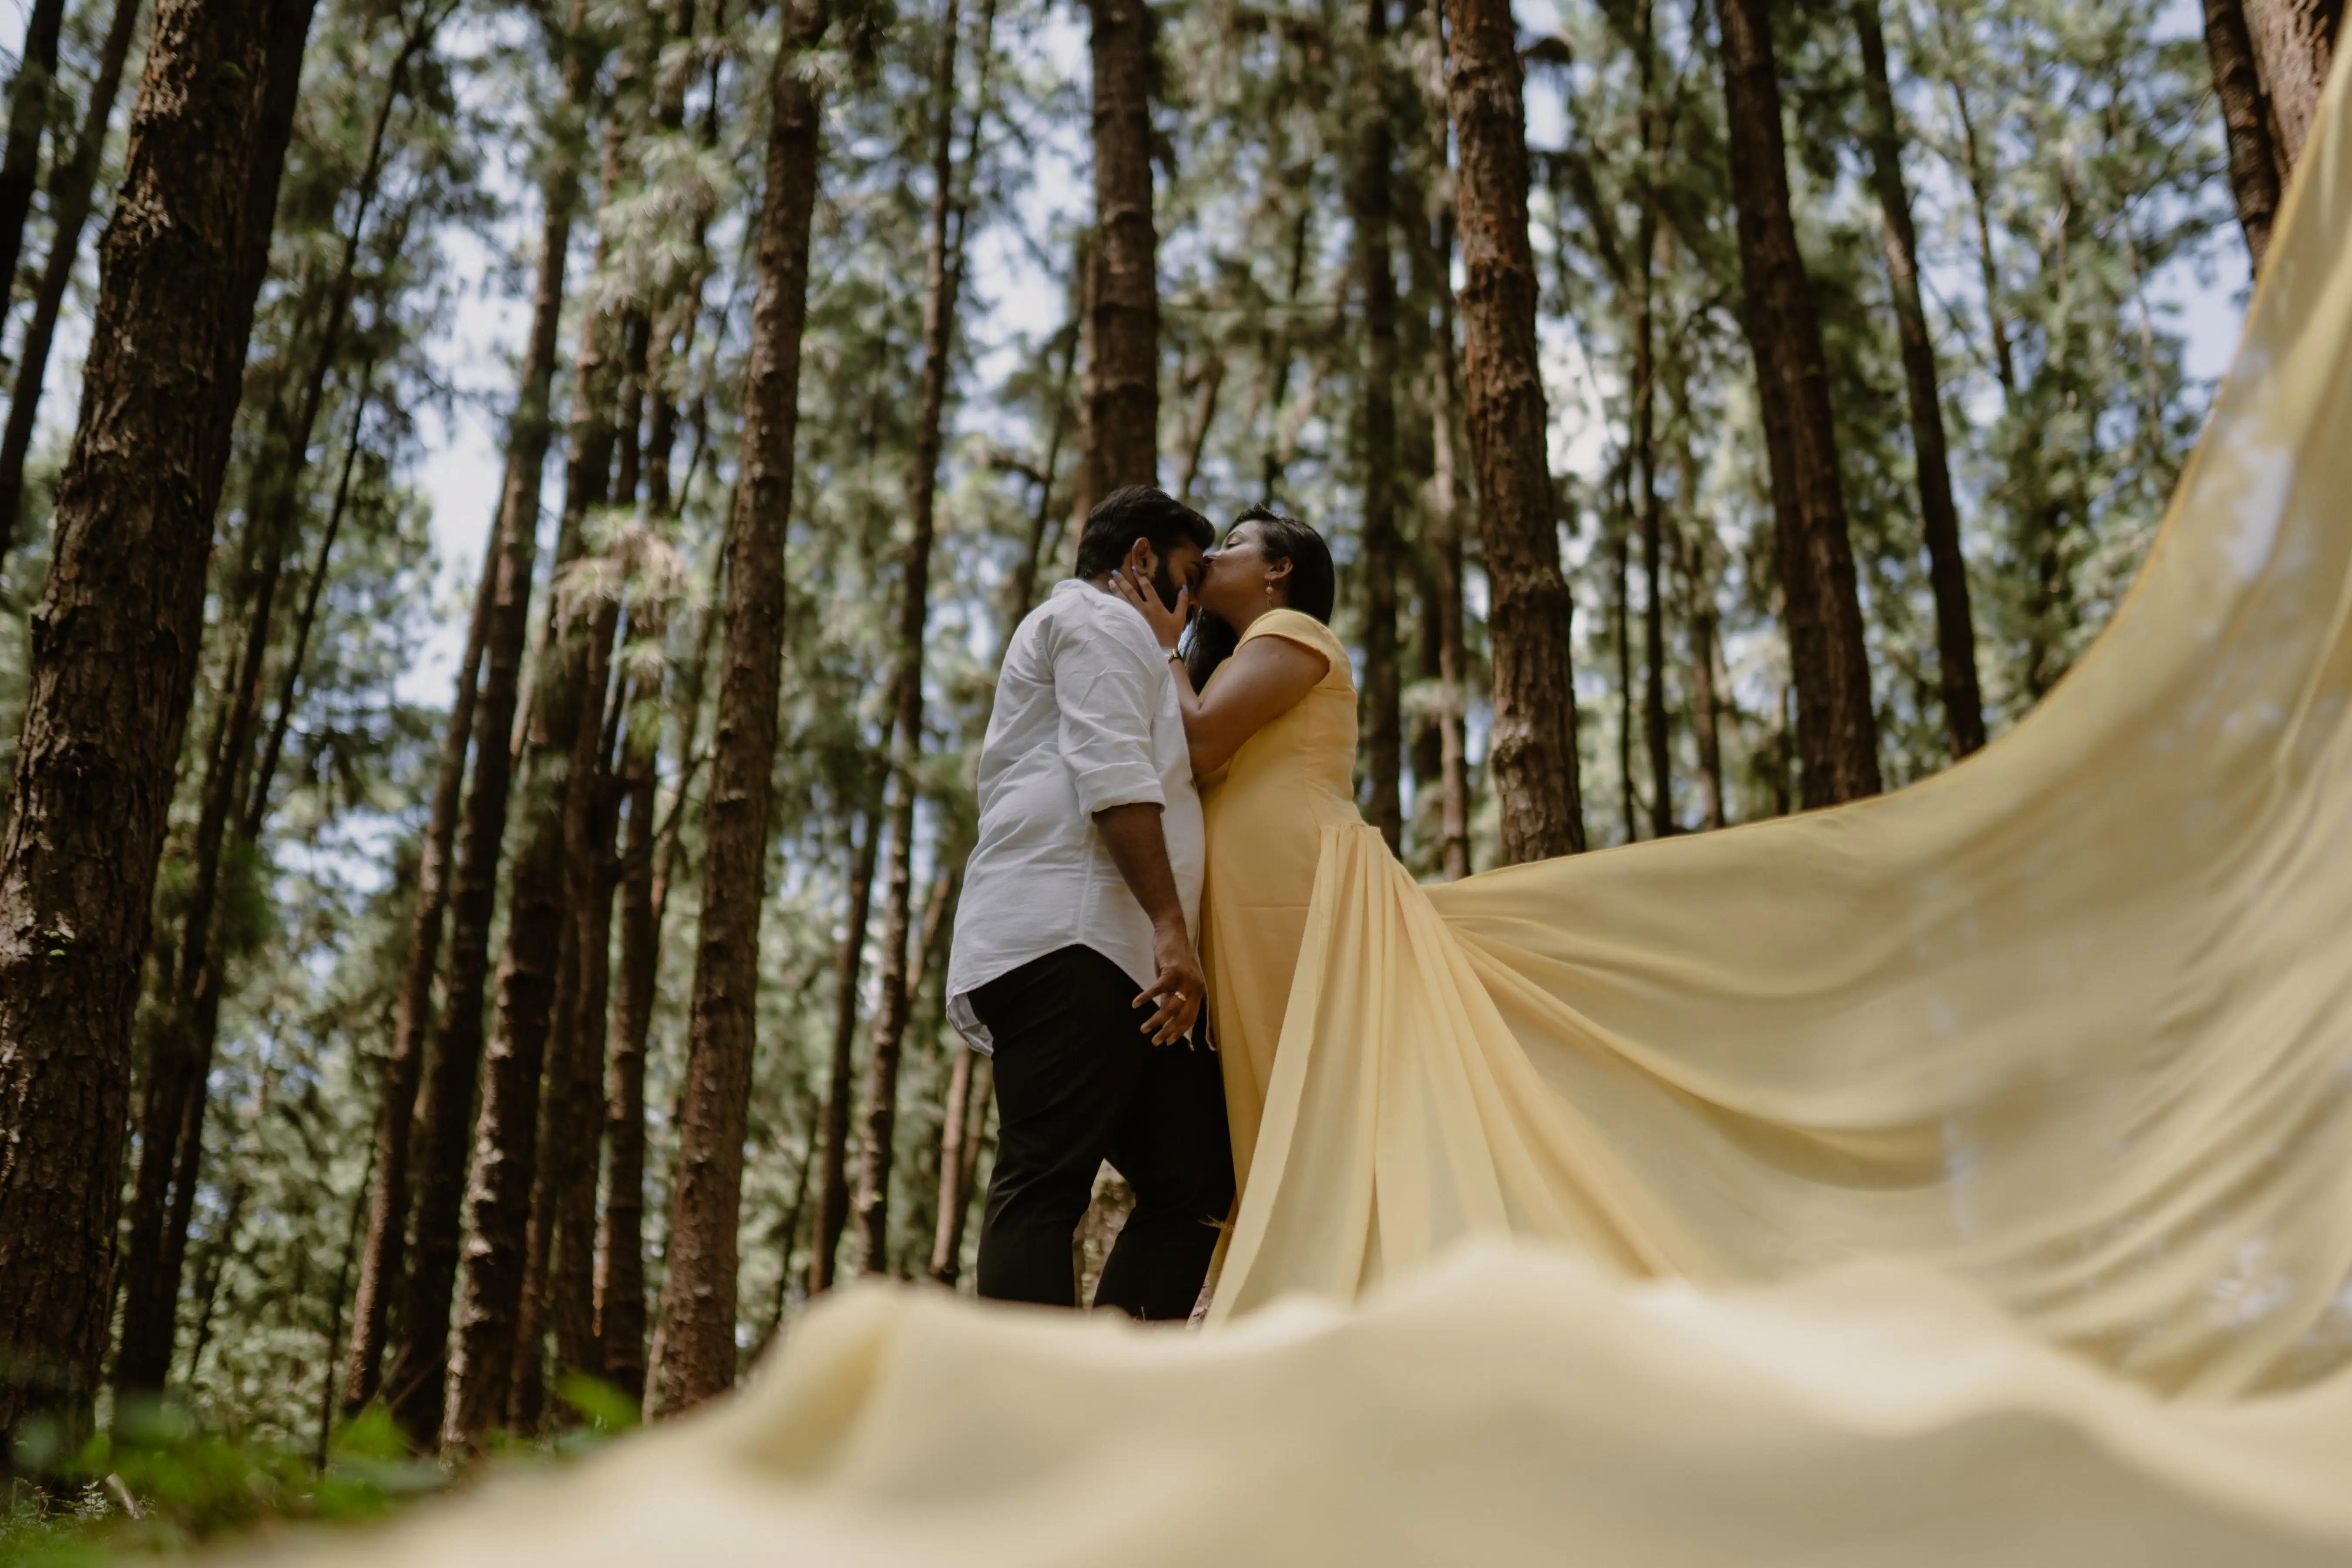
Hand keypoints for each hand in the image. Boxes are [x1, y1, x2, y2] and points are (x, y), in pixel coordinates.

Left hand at [1108, 566, 1190, 650]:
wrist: (1162, 652)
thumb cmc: (1171, 635)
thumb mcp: (1180, 618)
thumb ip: (1182, 602)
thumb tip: (1184, 587)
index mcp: (1155, 606)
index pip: (1146, 588)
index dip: (1140, 577)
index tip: (1134, 568)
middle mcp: (1142, 609)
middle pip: (1130, 592)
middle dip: (1122, 581)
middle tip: (1115, 572)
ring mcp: (1134, 617)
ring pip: (1122, 601)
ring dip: (1116, 590)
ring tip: (1110, 582)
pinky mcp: (1129, 625)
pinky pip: (1120, 612)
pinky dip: (1114, 605)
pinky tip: (1108, 600)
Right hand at [1131, 920, 1205, 1045]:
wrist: (1172, 933)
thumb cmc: (1172, 958)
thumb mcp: (1174, 982)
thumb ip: (1171, 998)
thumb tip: (1165, 1018)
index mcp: (1198, 991)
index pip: (1190, 1018)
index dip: (1180, 1032)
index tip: (1168, 1042)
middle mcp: (1195, 987)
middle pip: (1182, 1016)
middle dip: (1168, 1032)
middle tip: (1155, 1042)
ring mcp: (1185, 979)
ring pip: (1170, 1007)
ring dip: (1156, 1020)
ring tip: (1144, 1029)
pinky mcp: (1172, 970)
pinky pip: (1158, 989)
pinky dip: (1146, 997)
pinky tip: (1136, 1004)